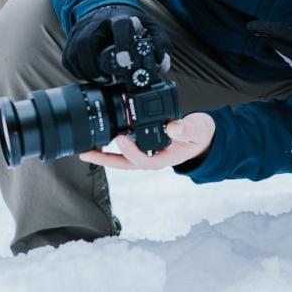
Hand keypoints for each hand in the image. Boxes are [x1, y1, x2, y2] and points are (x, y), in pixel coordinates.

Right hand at [62, 4, 171, 83]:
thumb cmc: (130, 21)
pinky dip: (76, 71)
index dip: (122, 44)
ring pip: (74, 52)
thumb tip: (162, 65)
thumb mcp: (149, 27)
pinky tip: (89, 76)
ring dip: (86, 71)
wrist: (107, 7)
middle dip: (94, 65)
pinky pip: (67, 59)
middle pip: (86, 41)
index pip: (120, 26)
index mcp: (119, 17)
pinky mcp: (72, 39)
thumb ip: (160, 43)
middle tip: (108, 79)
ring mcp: (81, 30)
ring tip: (101, 80)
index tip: (125, 63)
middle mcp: (97, 22)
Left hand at [78, 112, 214, 169]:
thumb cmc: (201, 135)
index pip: (143, 160)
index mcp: (165, 157)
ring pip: (124, 158)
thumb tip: (172, 127)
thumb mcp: (199, 130)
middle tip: (86, 153)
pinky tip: (103, 137)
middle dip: (105, 160)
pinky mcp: (146, 144)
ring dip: (105, 154)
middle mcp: (154, 157)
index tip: (121, 137)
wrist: (204, 137)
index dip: (131, 151)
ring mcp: (149, 152)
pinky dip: (114, 144)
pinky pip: (127, 147)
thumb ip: (188, 129)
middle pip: (126, 164)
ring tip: (87, 148)